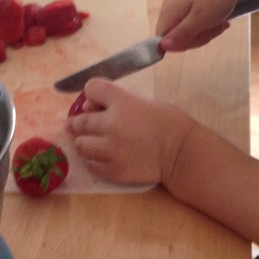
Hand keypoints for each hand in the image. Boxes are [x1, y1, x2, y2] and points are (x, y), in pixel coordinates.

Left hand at [65, 78, 195, 184]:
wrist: (182, 154)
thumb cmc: (169, 122)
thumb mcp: (145, 101)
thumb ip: (119, 101)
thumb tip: (90, 107)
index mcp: (122, 102)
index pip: (91, 88)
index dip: (91, 93)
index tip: (94, 100)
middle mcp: (111, 124)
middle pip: (80, 120)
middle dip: (77, 122)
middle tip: (76, 125)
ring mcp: (111, 149)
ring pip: (80, 145)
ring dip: (84, 142)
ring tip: (91, 143)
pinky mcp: (114, 170)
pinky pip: (91, 165)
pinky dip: (94, 160)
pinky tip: (103, 157)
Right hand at [155, 0, 241, 52]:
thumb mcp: (200, 19)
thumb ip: (181, 34)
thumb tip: (161, 46)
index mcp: (169, 11)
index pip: (162, 40)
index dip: (180, 45)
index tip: (198, 38)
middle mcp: (170, 10)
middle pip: (176, 38)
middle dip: (197, 39)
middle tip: (213, 29)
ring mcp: (180, 7)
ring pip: (188, 33)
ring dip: (206, 33)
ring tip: (220, 24)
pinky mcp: (189, 7)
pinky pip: (194, 24)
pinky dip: (207, 26)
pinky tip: (219, 21)